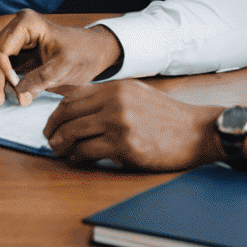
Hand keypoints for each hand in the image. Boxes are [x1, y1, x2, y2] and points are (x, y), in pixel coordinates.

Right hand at [0, 10, 122, 106]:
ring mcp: (16, 40)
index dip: (1, 72)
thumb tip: (19, 97)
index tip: (10, 92)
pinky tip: (3, 94)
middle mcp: (17, 28)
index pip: (1, 49)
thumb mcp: (64, 67)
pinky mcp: (18, 53)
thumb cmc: (83, 53)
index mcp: (26, 23)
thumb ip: (41, 80)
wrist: (94, 52)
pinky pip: (1, 66)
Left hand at [44, 81, 235, 170]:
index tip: (52, 122)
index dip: (57, 111)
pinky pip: (88, 151)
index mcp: (115, 88)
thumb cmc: (167, 117)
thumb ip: (110, 98)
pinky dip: (77, 156)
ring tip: (58, 150)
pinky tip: (77, 159)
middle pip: (68, 112)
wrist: (198, 132)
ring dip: (60, 143)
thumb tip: (81, 108)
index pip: (73, 96)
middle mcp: (114, 101)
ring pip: (74, 132)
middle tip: (49, 139)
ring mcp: (119, 123)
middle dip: (53, 127)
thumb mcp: (137, 95)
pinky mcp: (125, 146)